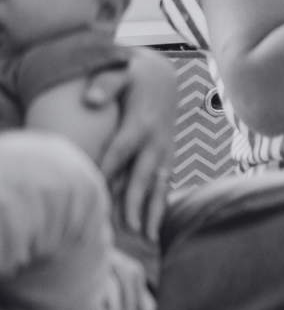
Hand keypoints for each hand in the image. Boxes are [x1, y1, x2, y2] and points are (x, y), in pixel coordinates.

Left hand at [85, 49, 176, 234]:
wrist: (163, 74)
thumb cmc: (134, 74)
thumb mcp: (120, 72)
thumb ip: (105, 85)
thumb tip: (90, 100)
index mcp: (141, 124)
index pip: (120, 152)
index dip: (108, 172)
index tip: (96, 193)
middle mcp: (156, 141)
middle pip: (143, 177)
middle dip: (136, 203)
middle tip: (129, 229)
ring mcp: (165, 149)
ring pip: (159, 185)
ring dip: (153, 211)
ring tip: (148, 237)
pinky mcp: (167, 154)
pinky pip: (164, 183)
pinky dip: (160, 204)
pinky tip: (154, 225)